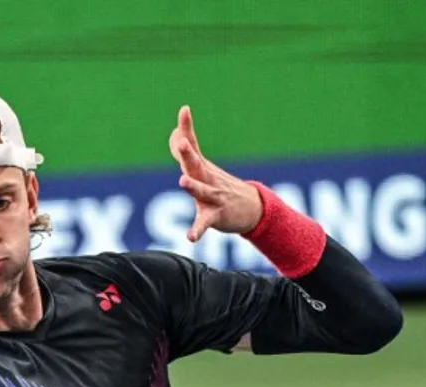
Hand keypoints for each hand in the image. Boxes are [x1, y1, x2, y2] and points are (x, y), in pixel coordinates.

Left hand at [168, 105, 263, 240]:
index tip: (184, 109)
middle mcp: (208, 179)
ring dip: (193, 186)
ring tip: (182, 181)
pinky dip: (197, 230)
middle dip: (188, 154)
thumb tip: (173, 135)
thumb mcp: (203, 169)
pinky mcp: (215, 216)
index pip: (193, 145)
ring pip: (202, 191)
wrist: (252, 209)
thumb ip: (186, 153)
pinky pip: (205, 223)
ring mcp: (213, 197)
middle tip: (182, 143)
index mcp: (202, 168)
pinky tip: (190, 238)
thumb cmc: (220, 187)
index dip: (187, 128)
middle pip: (196, 164)